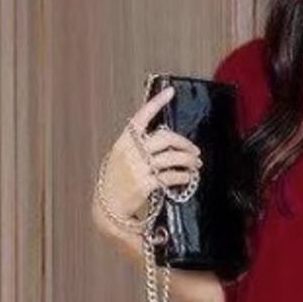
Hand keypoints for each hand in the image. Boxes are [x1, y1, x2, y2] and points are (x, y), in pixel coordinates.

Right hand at [90, 84, 202, 240]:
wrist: (108, 209)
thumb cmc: (116, 183)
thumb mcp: (120, 159)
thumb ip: (137, 148)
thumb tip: (163, 140)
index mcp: (123, 143)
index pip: (140, 117)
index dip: (156, 103)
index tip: (170, 92)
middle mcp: (130, 153)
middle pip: (164, 138)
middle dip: (184, 143)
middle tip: (194, 151)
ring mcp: (137, 168)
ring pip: (171, 157)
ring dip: (188, 160)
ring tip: (195, 165)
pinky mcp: (145, 184)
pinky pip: (170, 176)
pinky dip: (183, 177)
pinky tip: (187, 178)